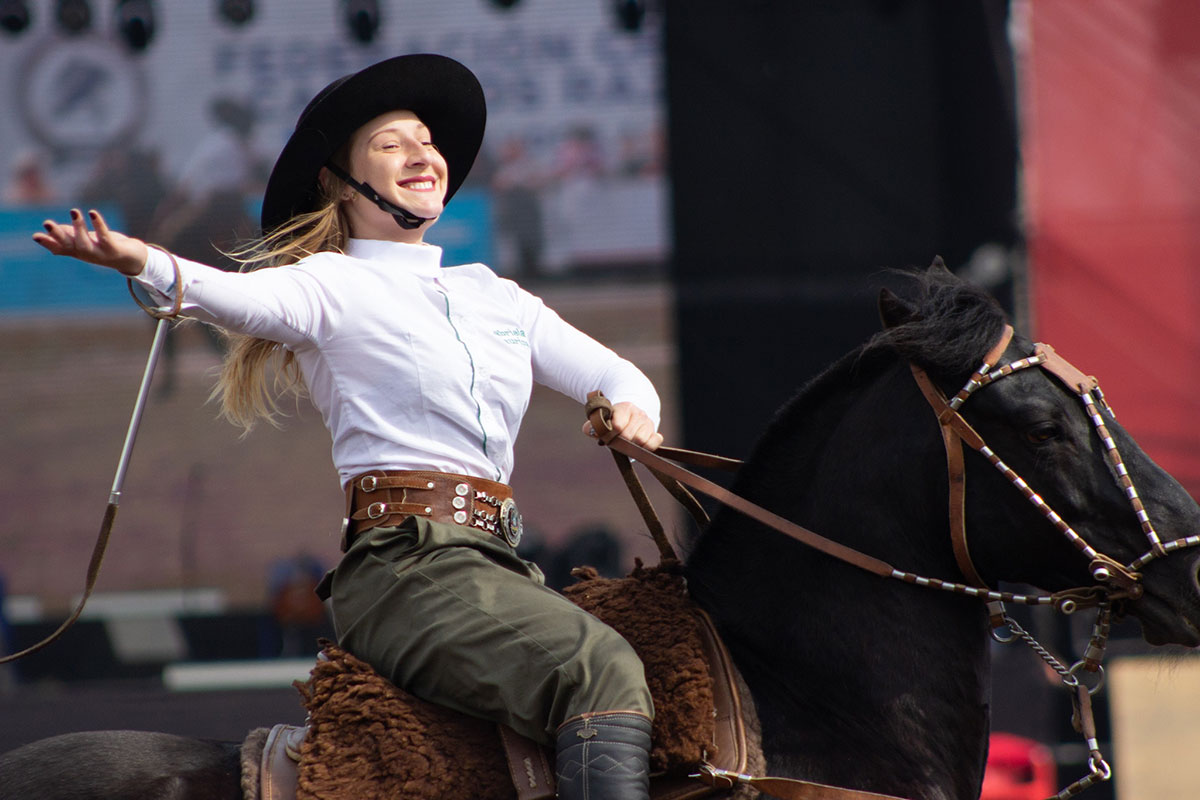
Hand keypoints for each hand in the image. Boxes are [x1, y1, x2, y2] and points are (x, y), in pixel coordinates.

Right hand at [32, 208, 148, 276]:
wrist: (133, 259)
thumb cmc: (106, 247)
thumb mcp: (86, 242)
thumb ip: (71, 236)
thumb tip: (53, 230)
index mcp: (78, 252)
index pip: (59, 248)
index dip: (48, 243)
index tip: (35, 236)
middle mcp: (87, 254)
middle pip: (69, 246)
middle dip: (57, 235)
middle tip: (46, 223)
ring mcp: (100, 254)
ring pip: (85, 244)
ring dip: (78, 227)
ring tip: (74, 211)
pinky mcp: (114, 250)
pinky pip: (105, 237)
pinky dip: (99, 225)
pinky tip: (92, 213)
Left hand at [582, 401, 662, 450]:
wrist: (631, 412)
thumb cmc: (613, 419)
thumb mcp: (602, 419)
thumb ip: (593, 425)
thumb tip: (589, 430)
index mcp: (625, 407)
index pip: (617, 425)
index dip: (611, 434)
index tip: (607, 436)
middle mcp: (639, 414)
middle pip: (629, 436)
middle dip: (620, 442)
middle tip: (616, 442)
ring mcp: (648, 423)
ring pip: (642, 441)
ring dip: (632, 446)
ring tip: (626, 444)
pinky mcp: (656, 433)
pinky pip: (655, 442)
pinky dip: (648, 447)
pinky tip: (639, 446)